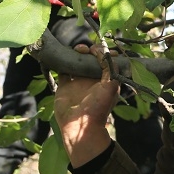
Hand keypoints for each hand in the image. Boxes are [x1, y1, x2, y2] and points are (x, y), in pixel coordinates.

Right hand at [53, 44, 117, 167]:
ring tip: (77, 50)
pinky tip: (63, 54)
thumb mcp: (111, 86)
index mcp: (105, 80)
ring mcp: (77, 82)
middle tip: (86, 49)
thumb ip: (111, 68)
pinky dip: (62, 61)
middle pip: (90, 59)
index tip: (99, 48)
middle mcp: (91, 79)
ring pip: (77, 62)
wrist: (79, 125)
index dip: (103, 52)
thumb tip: (105, 51)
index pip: (105, 61)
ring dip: (77, 53)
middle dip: (89, 50)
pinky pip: (62, 70)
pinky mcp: (64, 85)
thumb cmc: (99, 106)